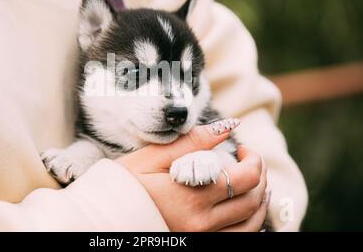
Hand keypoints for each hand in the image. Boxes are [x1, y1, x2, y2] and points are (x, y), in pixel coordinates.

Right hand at [117, 124, 268, 230]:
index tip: (243, 148)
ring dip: (260, 202)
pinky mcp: (198, 245)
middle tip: (250, 161)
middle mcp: (202, 221)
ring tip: (256, 185)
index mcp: (192, 194)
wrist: (103, 219)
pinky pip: (237, 240)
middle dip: (260, 177)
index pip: (245, 178)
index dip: (253, 160)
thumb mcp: (151, 157)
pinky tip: (245, 211)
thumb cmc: (124, 185)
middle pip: (252, 201)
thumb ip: (192, 141)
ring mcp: (202, 238)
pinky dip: (250, 225)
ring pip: (251, 225)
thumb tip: (228, 125)